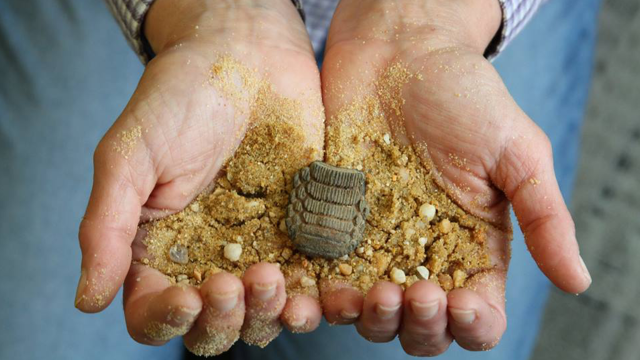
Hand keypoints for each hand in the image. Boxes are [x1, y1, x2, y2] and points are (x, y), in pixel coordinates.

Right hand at [75, 0, 324, 354]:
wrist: (248, 56)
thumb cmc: (180, 98)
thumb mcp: (130, 156)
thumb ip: (108, 227)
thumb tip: (87, 299)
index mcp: (159, 247)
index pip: (153, 310)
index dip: (166, 319)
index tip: (188, 298)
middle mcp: (208, 258)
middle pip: (214, 324)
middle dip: (225, 319)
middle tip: (235, 282)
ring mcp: (260, 248)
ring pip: (265, 314)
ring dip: (270, 314)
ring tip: (273, 278)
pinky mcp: (305, 232)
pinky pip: (313, 283)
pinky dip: (317, 299)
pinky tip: (320, 292)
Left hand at [319, 0, 591, 354]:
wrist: (396, 55)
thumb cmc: (464, 96)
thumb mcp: (516, 151)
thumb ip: (544, 217)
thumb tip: (578, 284)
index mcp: (473, 248)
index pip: (478, 315)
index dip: (472, 325)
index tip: (460, 303)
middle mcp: (422, 256)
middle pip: (421, 328)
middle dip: (418, 327)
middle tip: (412, 294)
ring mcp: (372, 245)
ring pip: (371, 315)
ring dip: (372, 320)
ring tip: (370, 294)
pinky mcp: (331, 227)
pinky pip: (324, 278)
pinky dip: (324, 297)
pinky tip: (327, 288)